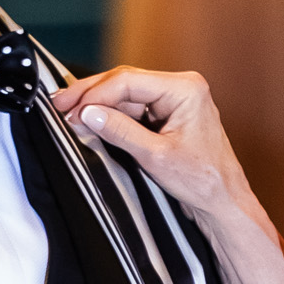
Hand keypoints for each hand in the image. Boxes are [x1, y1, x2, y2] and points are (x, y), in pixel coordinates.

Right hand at [52, 66, 257, 232]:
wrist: (223, 203)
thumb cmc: (203, 181)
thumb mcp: (156, 157)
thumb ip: (121, 131)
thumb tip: (89, 113)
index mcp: (185, 89)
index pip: (128, 80)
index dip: (96, 94)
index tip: (72, 110)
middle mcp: (181, 87)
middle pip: (125, 82)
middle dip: (91, 94)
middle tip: (59, 104)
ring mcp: (174, 100)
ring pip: (126, 95)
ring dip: (99, 104)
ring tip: (69, 112)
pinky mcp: (168, 115)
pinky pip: (134, 108)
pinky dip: (112, 115)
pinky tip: (91, 119)